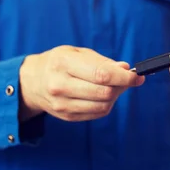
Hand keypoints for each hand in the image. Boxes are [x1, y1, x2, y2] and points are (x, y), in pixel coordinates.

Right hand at [19, 46, 144, 121]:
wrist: (32, 81)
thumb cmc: (59, 62)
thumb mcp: (77, 53)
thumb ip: (102, 61)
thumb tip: (125, 68)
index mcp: (63, 63)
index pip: (100, 74)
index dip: (123, 77)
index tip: (137, 77)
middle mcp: (60, 85)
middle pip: (103, 92)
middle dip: (122, 86)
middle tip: (127, 79)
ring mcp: (61, 103)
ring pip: (102, 106)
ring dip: (115, 96)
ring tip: (114, 86)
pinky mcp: (66, 116)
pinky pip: (96, 114)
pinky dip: (106, 104)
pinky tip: (102, 95)